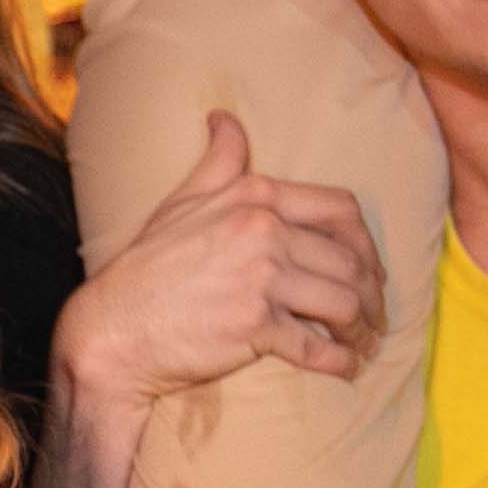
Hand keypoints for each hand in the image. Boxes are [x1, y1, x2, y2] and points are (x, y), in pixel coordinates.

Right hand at [58, 113, 381, 402]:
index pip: (340, 211)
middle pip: (349, 261)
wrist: (113, 329)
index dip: (366, 243)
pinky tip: (345, 367)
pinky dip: (339, 361)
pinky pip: (316, 346)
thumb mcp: (180, 203)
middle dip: (372, 293)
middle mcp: (264, 233)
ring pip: (343, 303)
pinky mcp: (255, 326)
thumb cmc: (147, 268)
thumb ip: (218, 163)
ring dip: (362, 329)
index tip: (369, 268)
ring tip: (362, 343)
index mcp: (254, 198)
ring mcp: (261, 280)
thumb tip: (225, 119)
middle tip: (374, 316)